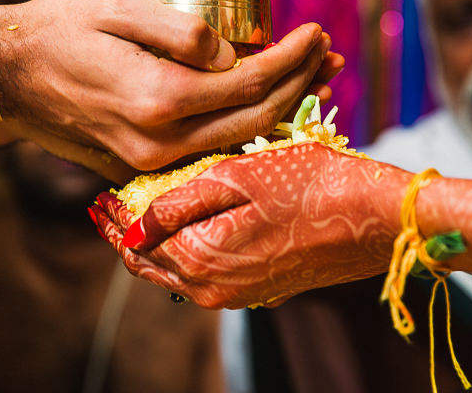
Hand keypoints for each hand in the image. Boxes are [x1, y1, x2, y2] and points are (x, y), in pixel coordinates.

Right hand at [0, 0, 333, 170]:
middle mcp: (159, 141)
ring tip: (316, 76)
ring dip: (283, 106)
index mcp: (158, 98)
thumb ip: (179, 30)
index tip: (317, 30)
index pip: (250, 84)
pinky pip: (211, 146)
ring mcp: (150, 160)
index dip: (292, 58)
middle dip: (300, 83)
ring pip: (238, 140)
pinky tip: (267, 99)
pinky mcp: (142, 164)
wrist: (6, 79)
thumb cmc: (58, 30)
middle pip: (256, 120)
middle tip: (327, 52)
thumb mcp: (116, 5)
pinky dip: (248, 122)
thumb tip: (229, 53)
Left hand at [91, 143, 411, 307]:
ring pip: (177, 271)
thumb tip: (132, 225)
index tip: (98, 197)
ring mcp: (238, 293)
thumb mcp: (237, 177)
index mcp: (201, 258)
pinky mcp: (260, 289)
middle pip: (150, 264)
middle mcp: (213, 288)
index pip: (135, 241)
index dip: (113, 217)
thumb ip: (178, 203)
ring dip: (154, 245)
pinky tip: (188, 227)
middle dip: (126, 235)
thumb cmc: (310, 185)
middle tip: (108, 207)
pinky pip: (206, 274)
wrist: (373, 218)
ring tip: (140, 214)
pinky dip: (186, 252)